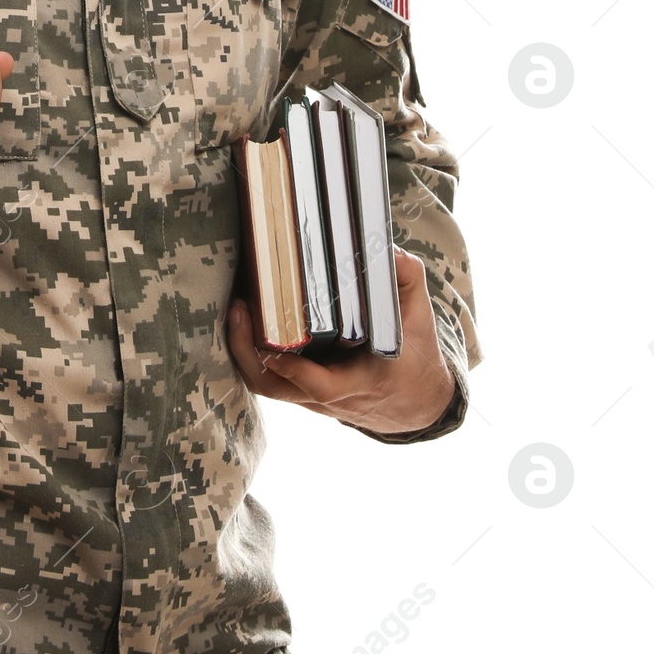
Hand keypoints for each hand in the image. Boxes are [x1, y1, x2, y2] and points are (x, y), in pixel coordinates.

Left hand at [228, 247, 455, 434]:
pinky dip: (251, 354)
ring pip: (267, 385)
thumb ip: (407, 280)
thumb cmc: (415, 357)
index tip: (270, 347)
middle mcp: (330, 395)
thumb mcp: (419, 318)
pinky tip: (244, 319)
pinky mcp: (303, 391)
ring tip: (234, 310)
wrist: (417, 403)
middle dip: (247, 353)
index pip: (320, 386)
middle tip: (237, 309)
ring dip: (242, 352)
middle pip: (276, 388)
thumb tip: (390, 249)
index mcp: (360, 382)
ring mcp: (312, 397)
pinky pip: (270, 379)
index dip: (293, 370)